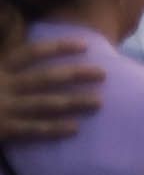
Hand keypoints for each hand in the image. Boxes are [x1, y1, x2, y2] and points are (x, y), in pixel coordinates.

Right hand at [0, 30, 92, 147]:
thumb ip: (7, 68)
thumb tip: (27, 59)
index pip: (30, 53)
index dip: (57, 47)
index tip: (84, 45)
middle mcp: (1, 86)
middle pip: (45, 78)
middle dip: (76, 75)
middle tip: (103, 73)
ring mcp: (2, 109)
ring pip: (44, 104)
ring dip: (73, 102)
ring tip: (98, 102)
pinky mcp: (2, 130)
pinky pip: (32, 129)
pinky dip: (54, 129)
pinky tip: (74, 128)